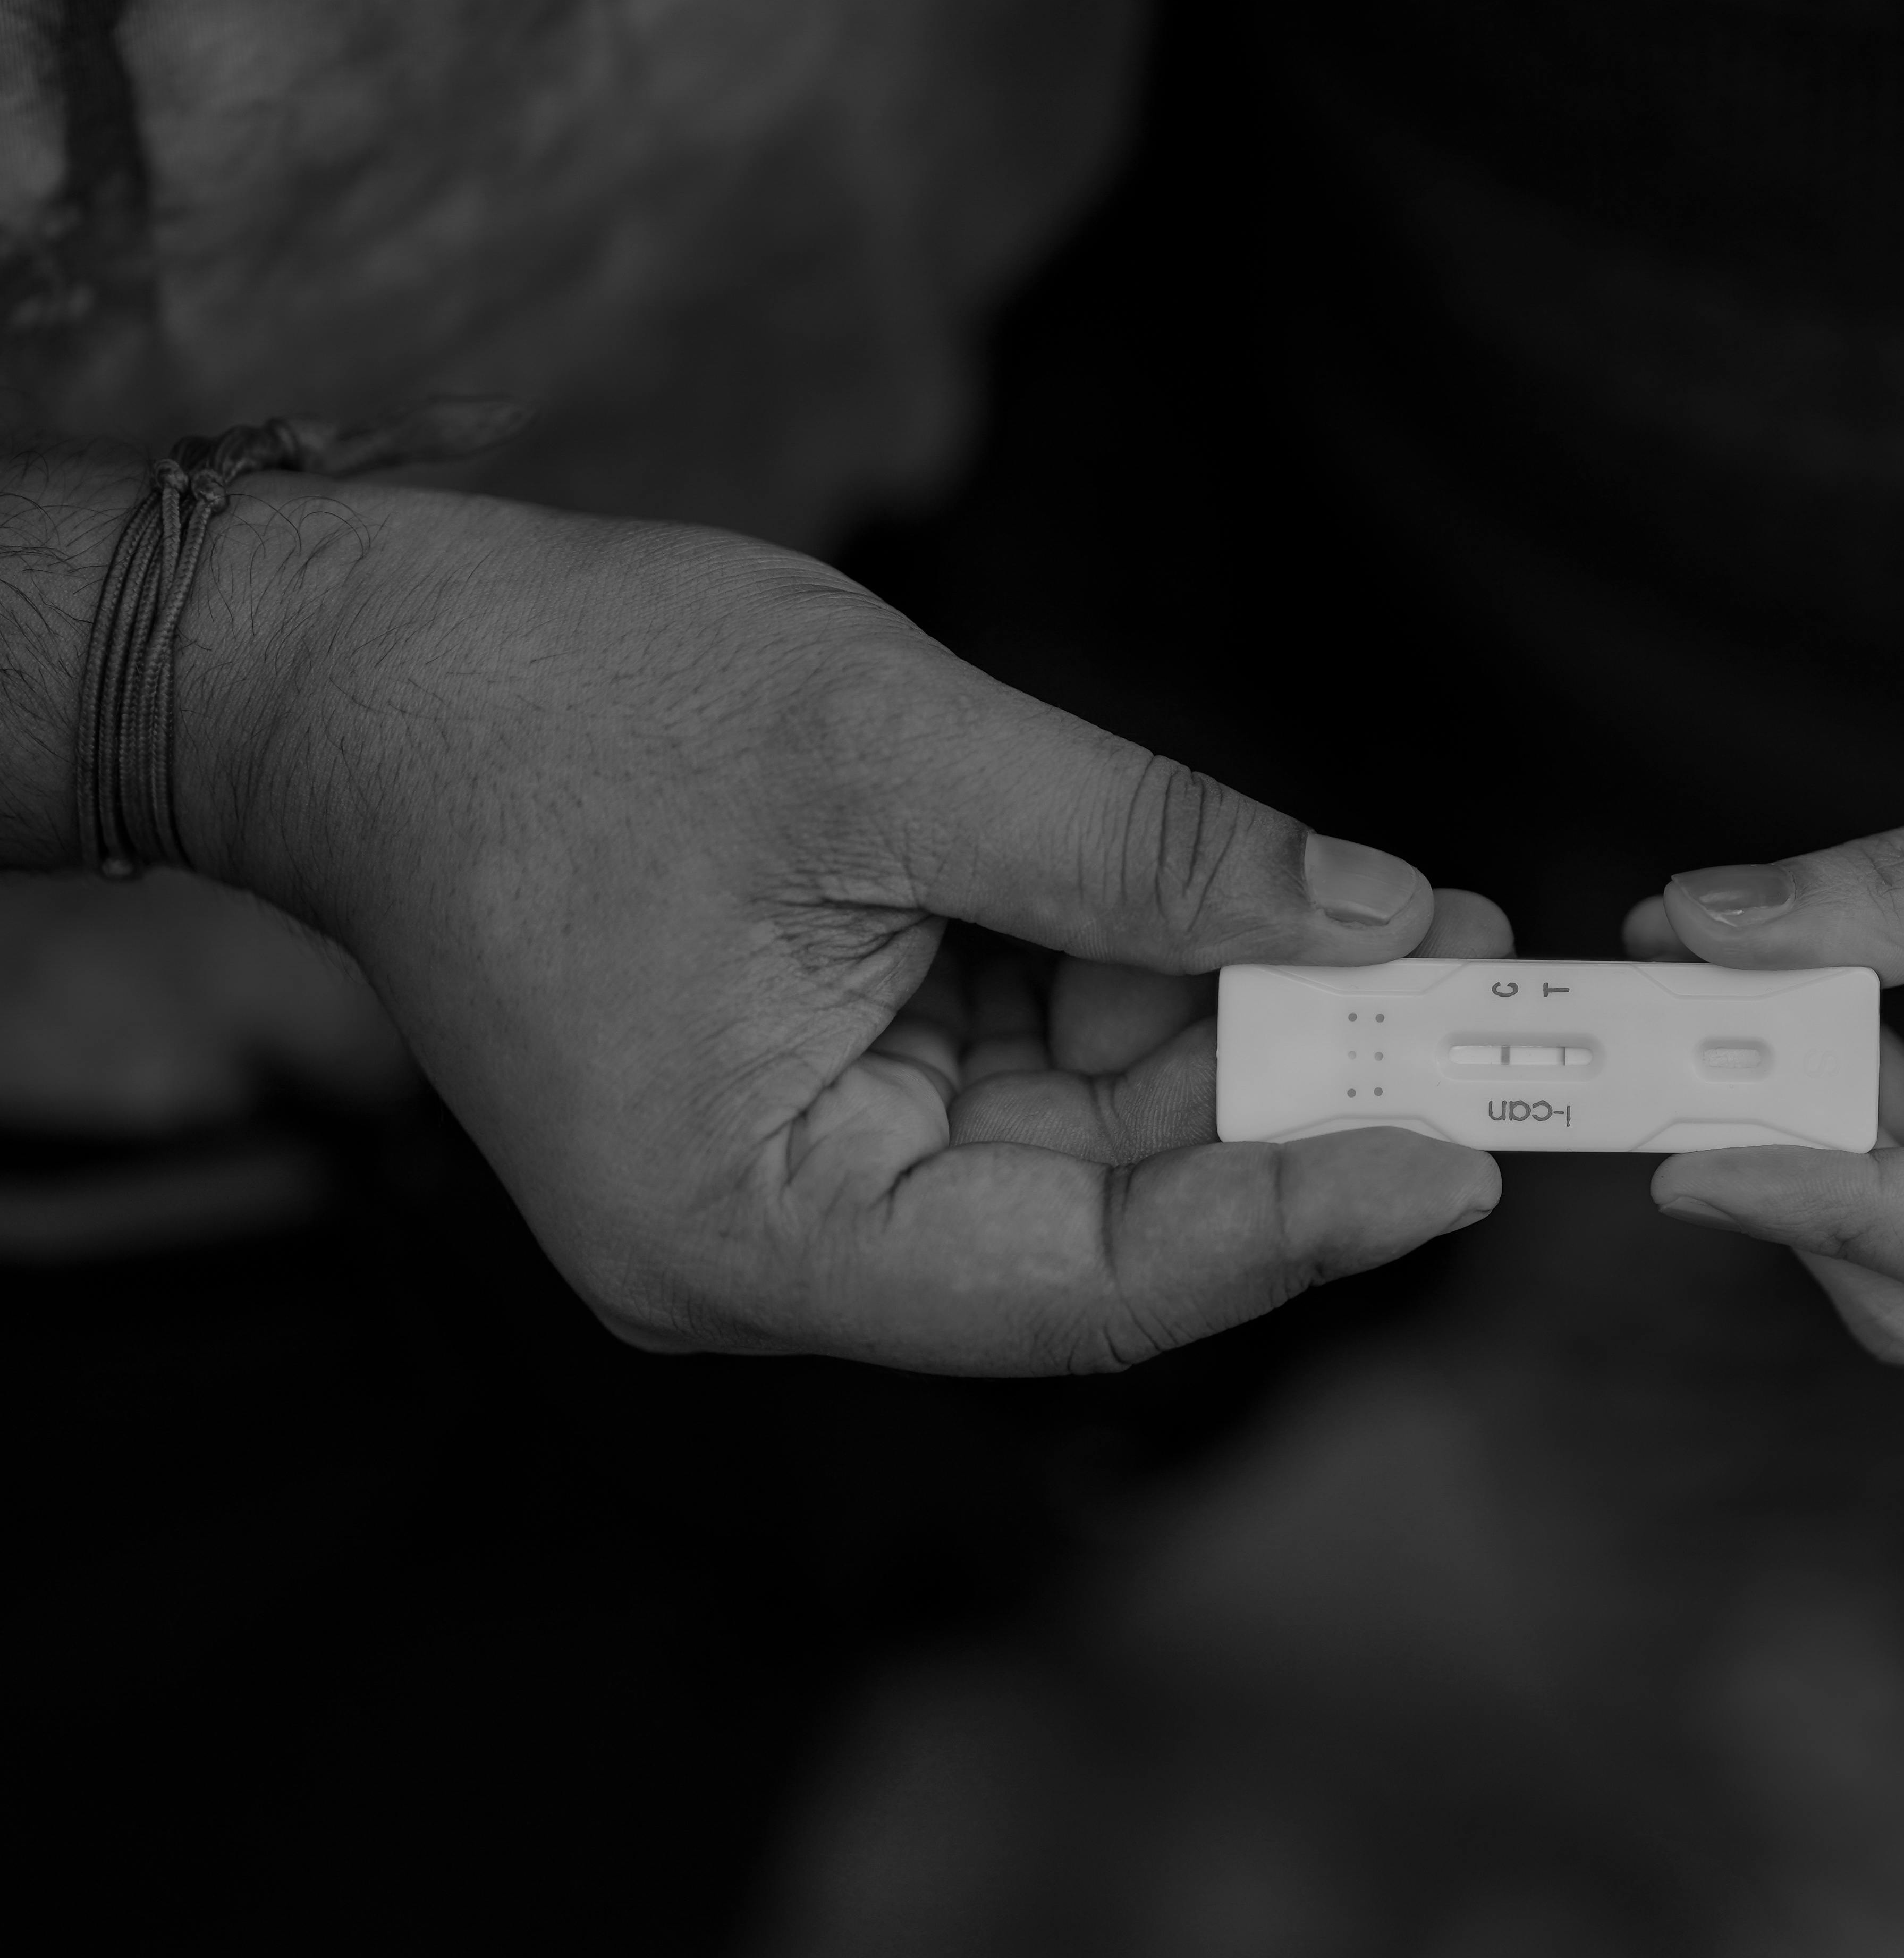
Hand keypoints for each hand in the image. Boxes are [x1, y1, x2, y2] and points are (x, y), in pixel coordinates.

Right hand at [200, 486, 1502, 1370]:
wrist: (369, 670)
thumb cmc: (570, 700)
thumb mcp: (893, 748)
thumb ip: (1146, 850)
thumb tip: (1378, 917)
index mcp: (748, 1225)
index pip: (1078, 1288)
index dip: (1289, 1225)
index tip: (1459, 1160)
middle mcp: (778, 1245)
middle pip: (1104, 1225)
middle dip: (1298, 1107)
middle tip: (1480, 1010)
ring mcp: (805, 1177)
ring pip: (1091, 1143)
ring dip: (1248, 1039)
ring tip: (1414, 934)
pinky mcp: (832, 1096)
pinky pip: (1032, 1073)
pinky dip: (1153, 995)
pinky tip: (1281, 918)